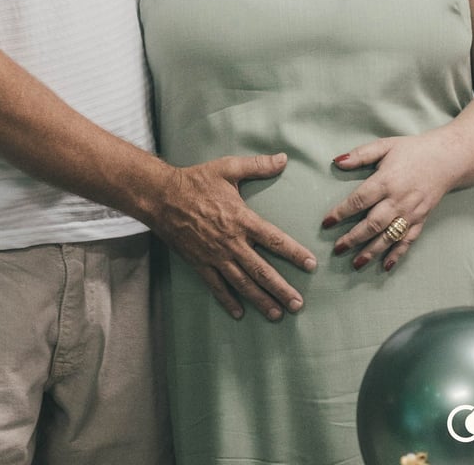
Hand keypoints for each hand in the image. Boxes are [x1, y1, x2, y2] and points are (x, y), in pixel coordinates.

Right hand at [153, 153, 316, 320]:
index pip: (275, 240)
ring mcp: (215, 255)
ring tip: (277, 314)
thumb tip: (284, 159)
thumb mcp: (228, 168)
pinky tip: (240, 312)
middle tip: (298, 304)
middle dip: (282, 289)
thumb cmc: (196, 180)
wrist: (162, 196)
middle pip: (262, 270)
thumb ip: (258, 165)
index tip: (311, 265)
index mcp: (242, 219)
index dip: (295, 253)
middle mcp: (232, 241)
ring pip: (242, 283)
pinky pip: (217, 286)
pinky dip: (228, 300)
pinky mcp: (200, 263)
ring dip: (261, 300)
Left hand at [321, 133, 456, 270]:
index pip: (359, 200)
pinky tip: (386, 265)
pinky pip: (408, 240)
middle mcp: (398, 200)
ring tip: (355, 264)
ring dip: (371, 251)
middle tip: (337, 249)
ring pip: (388, 236)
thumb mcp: (385, 146)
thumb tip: (337, 162)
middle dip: (353, 238)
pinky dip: (397, 254)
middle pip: (372, 224)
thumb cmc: (412, 150)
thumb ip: (360, 155)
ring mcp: (411, 213)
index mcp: (386, 181)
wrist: (446, 159)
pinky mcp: (421, 220)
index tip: (326, 223)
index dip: (341, 212)